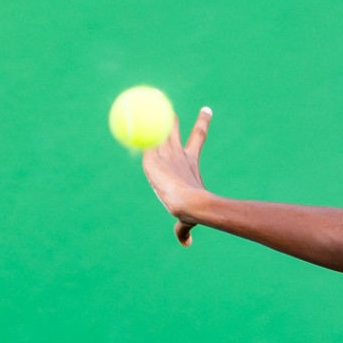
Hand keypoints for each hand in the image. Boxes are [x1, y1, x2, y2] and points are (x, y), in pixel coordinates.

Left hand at [142, 106, 211, 245]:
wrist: (191, 202)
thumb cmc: (193, 211)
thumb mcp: (185, 221)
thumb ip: (183, 231)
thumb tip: (186, 245)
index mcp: (190, 162)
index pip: (198, 137)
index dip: (202, 122)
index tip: (207, 108)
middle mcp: (177, 154)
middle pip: (173, 129)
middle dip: (171, 117)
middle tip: (167, 105)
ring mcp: (164, 154)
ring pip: (156, 129)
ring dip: (153, 113)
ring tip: (152, 96)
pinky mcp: (150, 158)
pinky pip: (142, 137)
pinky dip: (138, 123)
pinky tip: (135, 108)